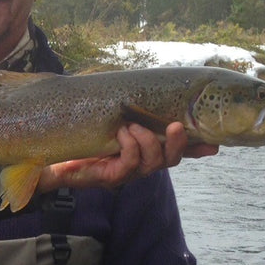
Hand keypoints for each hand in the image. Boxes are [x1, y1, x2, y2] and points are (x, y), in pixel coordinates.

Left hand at [39, 122, 218, 192]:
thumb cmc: (81, 132)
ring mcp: (126, 172)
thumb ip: (132, 107)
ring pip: (153, 163)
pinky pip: (129, 164)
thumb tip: (156, 87)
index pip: (176, 150)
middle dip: (177, 143)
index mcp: (144, 148)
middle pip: (170, 159)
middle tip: (175, 125)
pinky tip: (123, 133)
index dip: (196, 148)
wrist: (50, 153)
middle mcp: (139, 163)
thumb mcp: (110, 115)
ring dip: (148, 142)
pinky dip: (130, 146)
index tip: (215, 143)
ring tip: (134, 126)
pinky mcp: (110, 177)